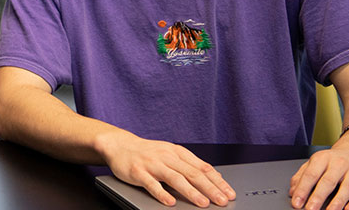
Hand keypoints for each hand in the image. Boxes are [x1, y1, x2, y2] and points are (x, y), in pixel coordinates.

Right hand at [98, 131, 234, 207]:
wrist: (119, 145)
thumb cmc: (147, 152)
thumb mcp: (171, 154)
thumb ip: (191, 165)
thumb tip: (215, 176)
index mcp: (177, 152)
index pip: (202, 167)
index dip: (217, 181)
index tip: (229, 193)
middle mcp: (166, 156)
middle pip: (192, 173)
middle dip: (209, 188)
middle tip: (222, 200)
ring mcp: (152, 164)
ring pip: (175, 178)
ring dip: (190, 192)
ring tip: (202, 203)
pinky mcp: (137, 172)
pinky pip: (151, 184)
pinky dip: (161, 193)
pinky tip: (170, 202)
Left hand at [288, 146, 348, 209]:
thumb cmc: (333, 162)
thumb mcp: (315, 164)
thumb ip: (302, 176)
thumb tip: (293, 192)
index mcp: (323, 158)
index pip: (311, 175)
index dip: (303, 190)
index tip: (297, 202)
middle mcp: (340, 163)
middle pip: (328, 181)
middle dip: (318, 197)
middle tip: (310, 209)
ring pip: (346, 188)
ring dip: (337, 202)